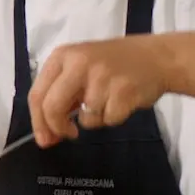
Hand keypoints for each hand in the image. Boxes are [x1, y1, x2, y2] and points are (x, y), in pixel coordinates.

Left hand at [27, 35, 176, 146]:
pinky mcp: (123, 91)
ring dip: (95, 119)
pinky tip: (121, 101)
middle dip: (58, 128)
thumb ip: (60, 97)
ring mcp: (102, 76)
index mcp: (63, 56)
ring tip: (108, 100)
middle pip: (52, 107)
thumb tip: (46, 136)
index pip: (37, 94)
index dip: (38, 122)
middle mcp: (79, 63)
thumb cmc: (114, 65)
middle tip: (69, 134)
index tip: (45, 138)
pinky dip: (113, 118)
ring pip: (84, 118)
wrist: (157, 57)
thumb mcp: (80, 69)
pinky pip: (107, 120)